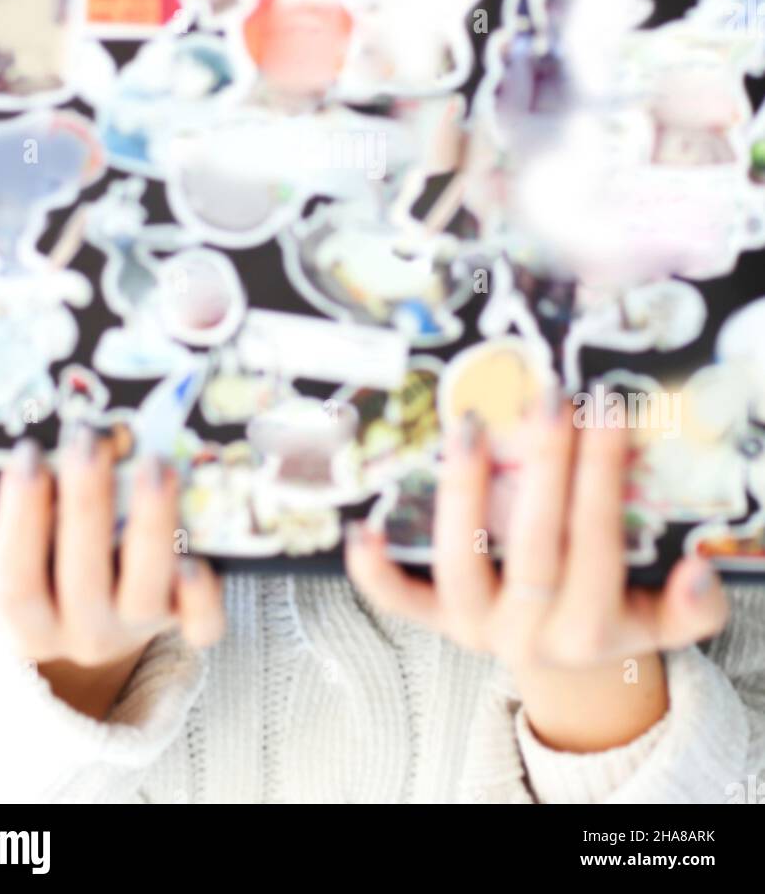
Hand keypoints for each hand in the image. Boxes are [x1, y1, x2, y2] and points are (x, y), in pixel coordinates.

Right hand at [0, 433, 223, 714]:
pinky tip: (199, 553)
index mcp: (25, 624)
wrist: (92, 633)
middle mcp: (82, 632)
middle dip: (86, 505)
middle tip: (89, 439)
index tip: (25, 457)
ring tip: (154, 462)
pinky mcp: (186, 624)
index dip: (19, 522)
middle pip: (83, 578)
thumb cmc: (34, 583)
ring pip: (147, 589)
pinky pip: (203, 624)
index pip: (15, 582)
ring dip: (151, 524)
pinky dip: (203, 594)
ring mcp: (138, 628)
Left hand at [346, 403, 728, 751]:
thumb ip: (690, 605)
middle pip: (536, 542)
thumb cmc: (616, 616)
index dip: (602, 474)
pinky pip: (400, 602)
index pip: (597, 539)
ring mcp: (475, 628)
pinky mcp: (436, 622)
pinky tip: (366, 526)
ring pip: (463, 561)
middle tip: (550, 397)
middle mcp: (529, 633)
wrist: (567, 667)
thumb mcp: (663, 620)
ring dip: (465, 492)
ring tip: (472, 425)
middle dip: (545, 464)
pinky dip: (378, 571)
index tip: (607, 409)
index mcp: (592, 629)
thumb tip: (699, 568)